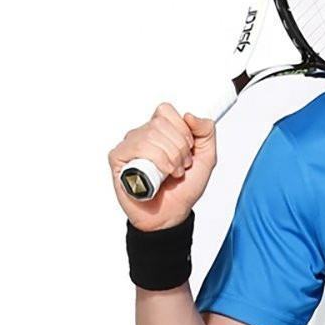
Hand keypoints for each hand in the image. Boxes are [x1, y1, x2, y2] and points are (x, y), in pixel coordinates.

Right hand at [108, 102, 216, 229]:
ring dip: (170, 158)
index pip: (166, 111)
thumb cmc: (184, 187)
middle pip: (160, 122)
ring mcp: (129, 145)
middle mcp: (143, 135)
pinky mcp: (118, 157)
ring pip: (150, 134)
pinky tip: (160, 175)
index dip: (182, 130)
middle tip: (181, 166)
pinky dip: (157, 161)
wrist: (172, 213)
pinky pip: (138, 147)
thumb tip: (189, 116)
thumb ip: (206, 132)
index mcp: (161, 131)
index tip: (189, 149)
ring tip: (172, 173)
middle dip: (179, 148)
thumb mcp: (206, 157)